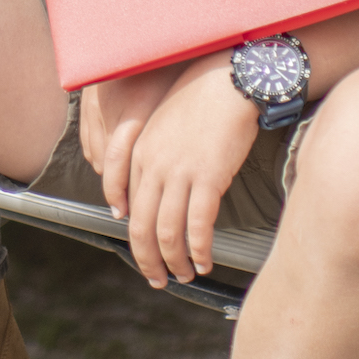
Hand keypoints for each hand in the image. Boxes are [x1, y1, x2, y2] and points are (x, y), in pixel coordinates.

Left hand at [87, 55, 253, 285]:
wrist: (230, 79)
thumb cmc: (203, 98)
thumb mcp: (166, 123)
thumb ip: (155, 154)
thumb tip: (158, 188)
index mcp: (140, 153)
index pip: (129, 207)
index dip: (135, 237)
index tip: (144, 253)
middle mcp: (153, 166)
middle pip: (141, 227)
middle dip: (148, 260)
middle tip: (158, 279)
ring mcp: (179, 173)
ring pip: (167, 233)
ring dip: (176, 262)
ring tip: (186, 275)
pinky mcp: (208, 178)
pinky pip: (197, 227)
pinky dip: (199, 250)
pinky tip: (205, 261)